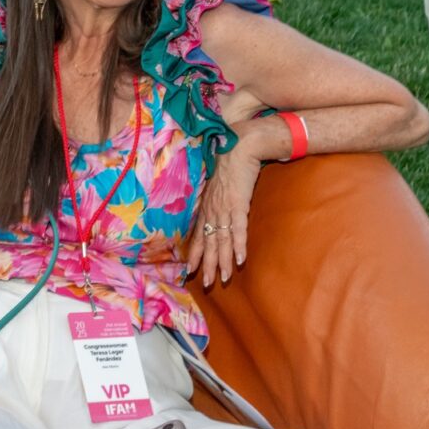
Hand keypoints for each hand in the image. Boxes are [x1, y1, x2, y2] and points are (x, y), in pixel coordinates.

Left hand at [187, 122, 264, 287]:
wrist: (239, 145)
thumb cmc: (227, 160)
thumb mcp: (215, 182)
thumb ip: (212, 197)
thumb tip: (212, 207)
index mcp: (206, 206)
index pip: (198, 235)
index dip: (194, 253)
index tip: (189, 271)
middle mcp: (212, 210)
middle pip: (208, 243)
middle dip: (207, 264)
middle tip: (206, 283)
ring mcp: (225, 209)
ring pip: (222, 241)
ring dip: (222, 261)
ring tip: (223, 279)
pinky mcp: (239, 205)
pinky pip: (238, 230)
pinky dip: (238, 246)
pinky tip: (239, 260)